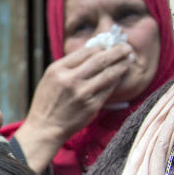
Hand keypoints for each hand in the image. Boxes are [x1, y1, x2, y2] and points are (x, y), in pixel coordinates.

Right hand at [16, 44, 132, 173]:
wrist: (45, 128)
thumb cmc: (47, 102)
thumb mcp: (51, 78)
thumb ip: (69, 65)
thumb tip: (92, 52)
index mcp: (58, 69)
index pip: (87, 51)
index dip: (101, 47)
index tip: (109, 46)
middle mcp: (71, 79)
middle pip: (100, 59)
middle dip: (117, 51)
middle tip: (127, 48)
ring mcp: (83, 93)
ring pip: (109, 74)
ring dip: (121, 65)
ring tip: (128, 60)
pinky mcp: (92, 106)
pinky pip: (108, 89)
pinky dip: (115, 81)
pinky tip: (119, 77)